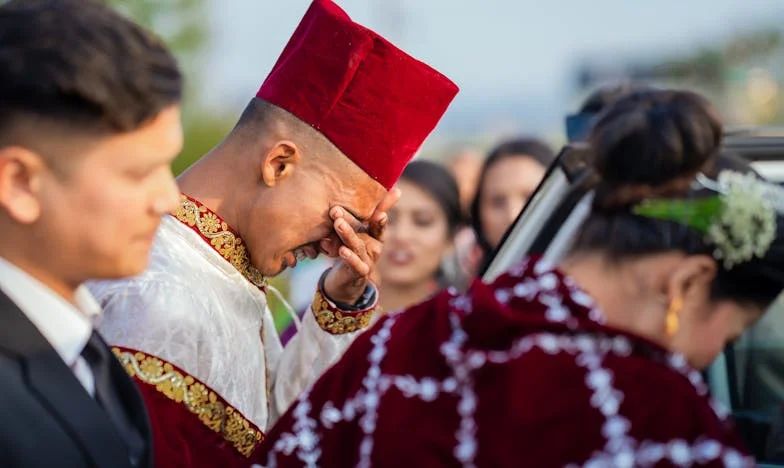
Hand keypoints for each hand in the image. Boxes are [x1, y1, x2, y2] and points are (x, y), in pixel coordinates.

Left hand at [321, 188, 400, 304]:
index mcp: (376, 234)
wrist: (347, 278)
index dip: (380, 220)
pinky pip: (356, 265)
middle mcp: (374, 247)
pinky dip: (350, 258)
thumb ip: (371, 211)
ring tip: (338, 224)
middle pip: (363, 232)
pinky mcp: (359, 273)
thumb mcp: (359, 228)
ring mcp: (368, 261)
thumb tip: (397, 189)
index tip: (380, 214)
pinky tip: (342, 250)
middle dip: (350, 221)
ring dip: (347, 235)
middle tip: (336, 209)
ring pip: (358, 247)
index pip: (379, 224)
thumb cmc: (354, 247)